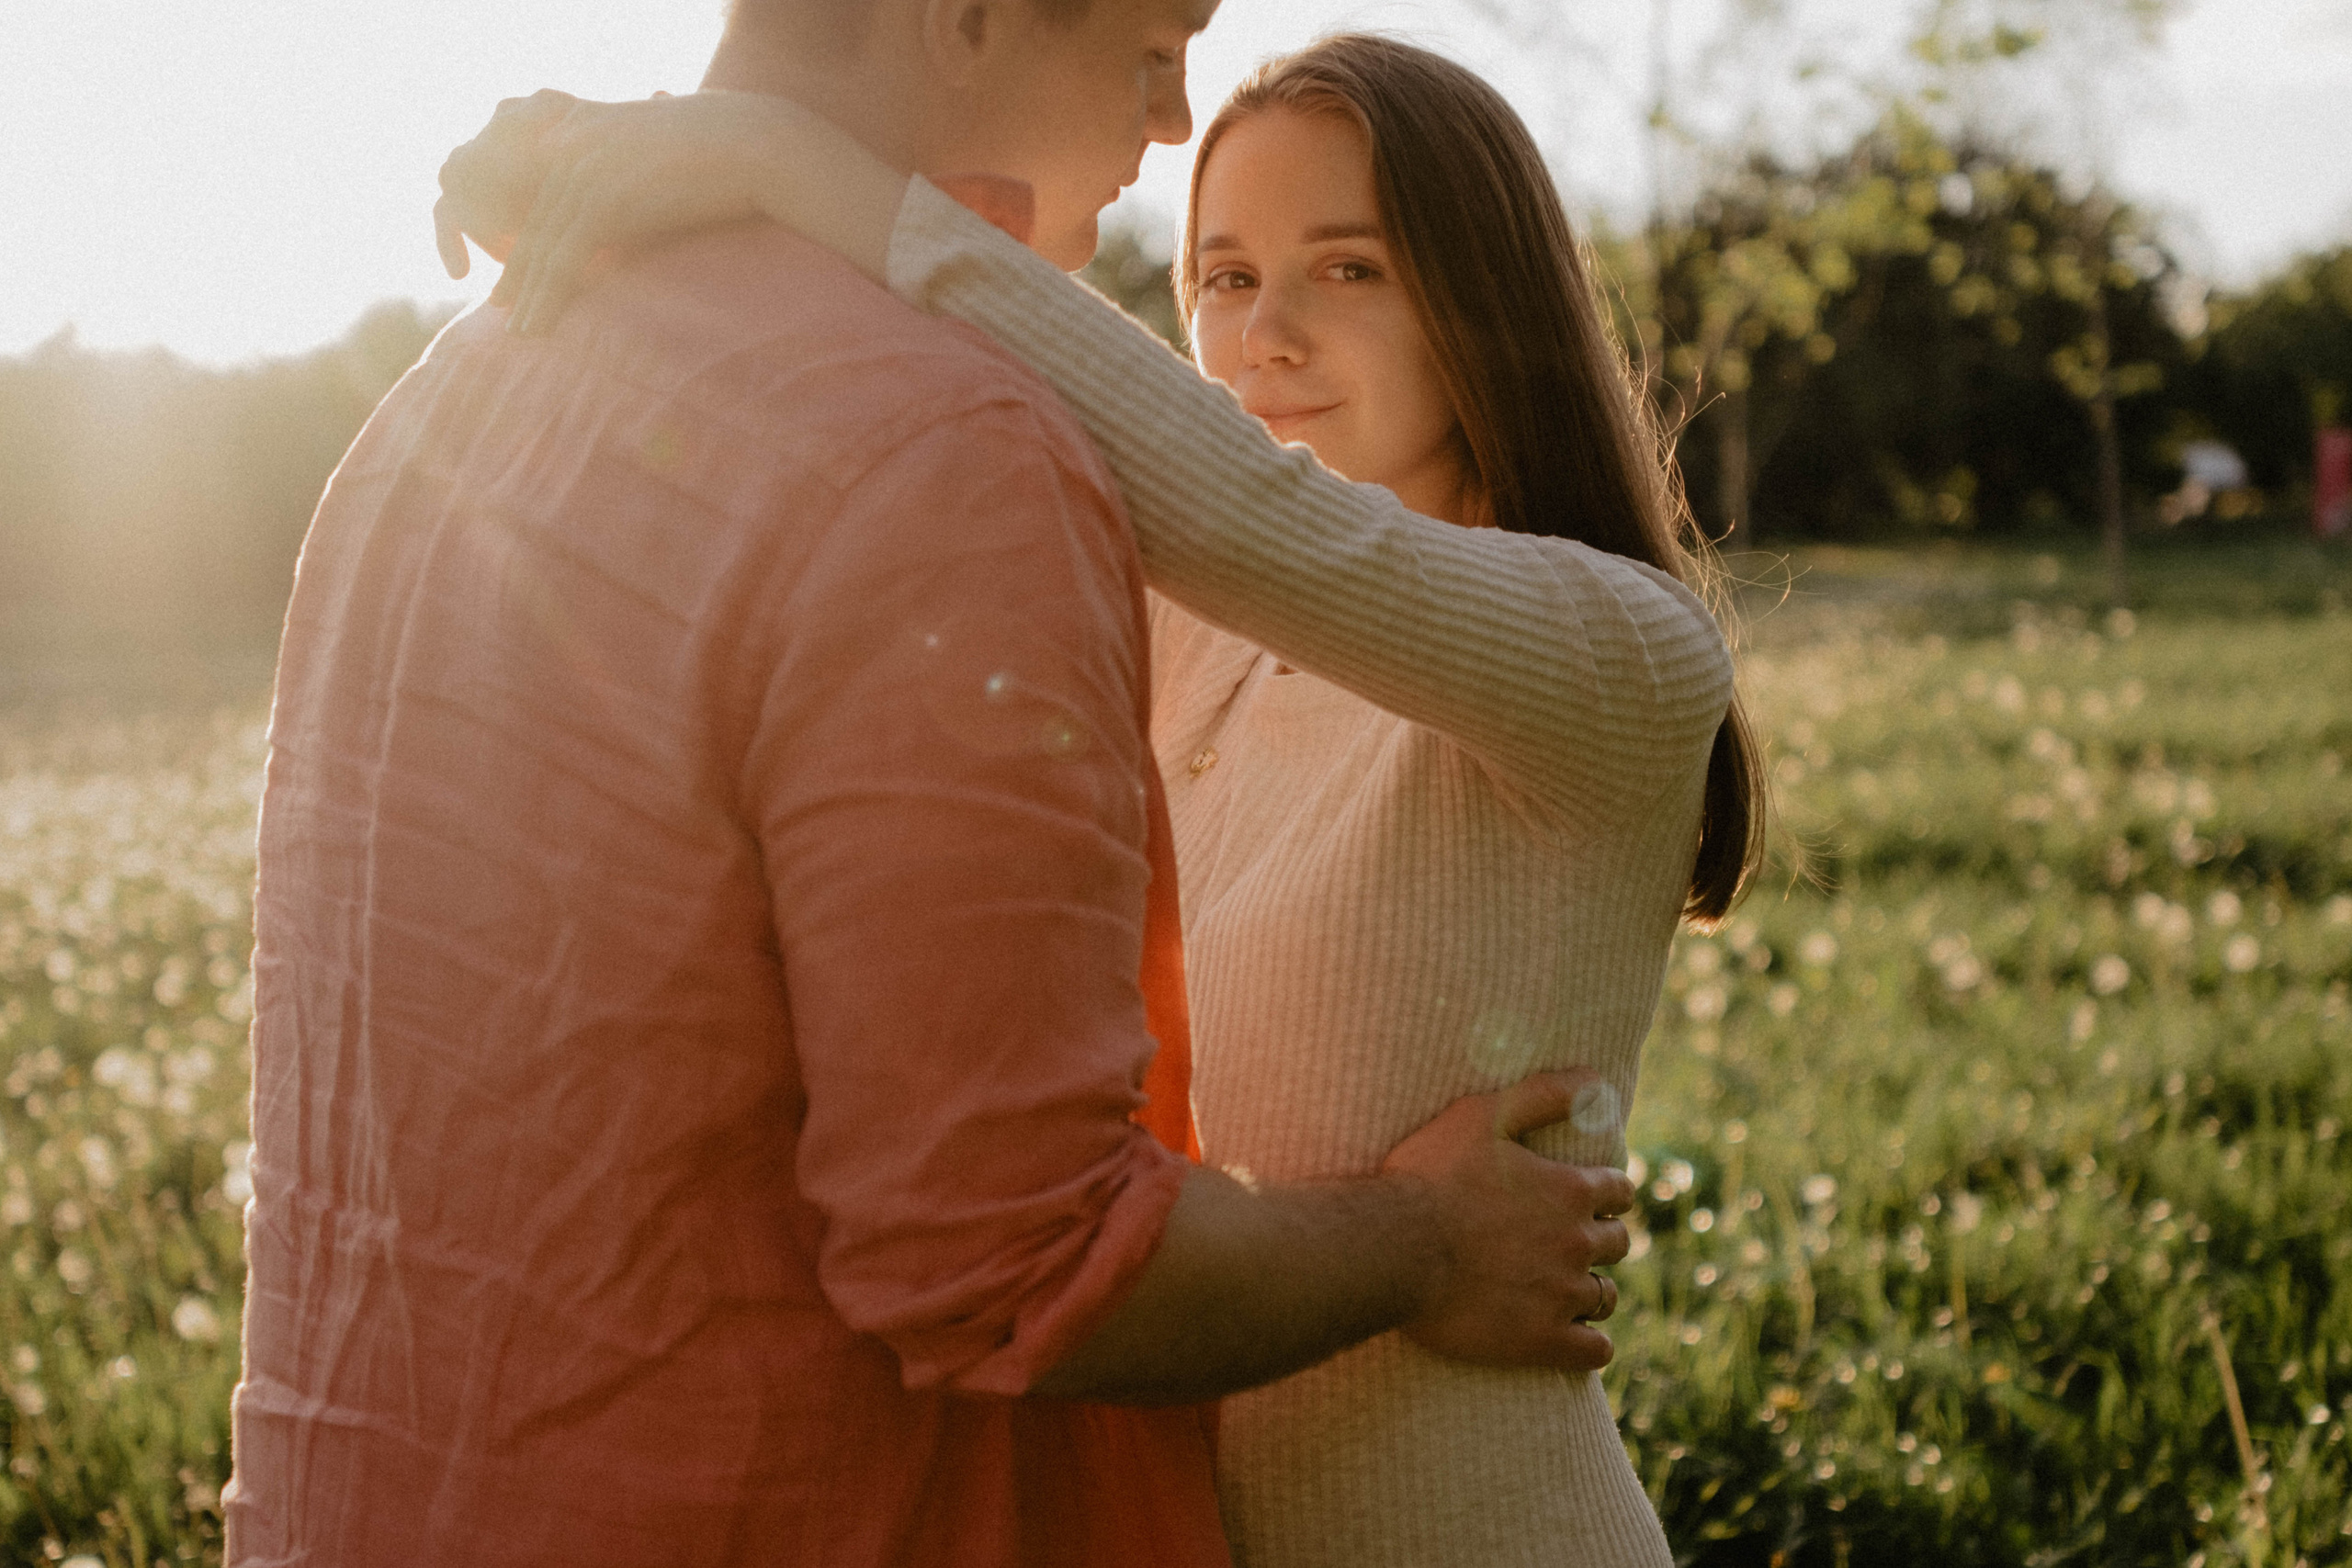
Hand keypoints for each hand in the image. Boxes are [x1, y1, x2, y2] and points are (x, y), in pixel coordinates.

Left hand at [439, 91, 804, 334]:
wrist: (756, 144)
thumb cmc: (733, 147)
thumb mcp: (676, 140)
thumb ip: (650, 147)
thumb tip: (651, 134)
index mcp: (588, 133)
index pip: (549, 197)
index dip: (533, 240)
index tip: (521, 273)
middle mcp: (575, 147)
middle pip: (538, 221)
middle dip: (522, 270)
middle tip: (505, 306)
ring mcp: (585, 171)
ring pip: (545, 243)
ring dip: (529, 293)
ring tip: (522, 331)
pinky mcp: (602, 200)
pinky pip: (564, 257)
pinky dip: (548, 296)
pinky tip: (538, 326)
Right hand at [1381, 1070, 1635, 1372]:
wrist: (1391, 1248)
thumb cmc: (1429, 1178)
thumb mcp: (1482, 1115)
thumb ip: (1542, 1094)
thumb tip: (1594, 1080)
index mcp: (1569, 1190)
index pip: (1619, 1191)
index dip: (1605, 1192)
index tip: (1588, 1199)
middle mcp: (1576, 1243)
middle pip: (1617, 1245)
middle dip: (1600, 1240)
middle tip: (1567, 1243)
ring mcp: (1561, 1295)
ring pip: (1605, 1297)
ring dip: (1591, 1290)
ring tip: (1565, 1290)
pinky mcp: (1541, 1340)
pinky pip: (1593, 1350)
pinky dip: (1590, 1344)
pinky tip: (1573, 1338)